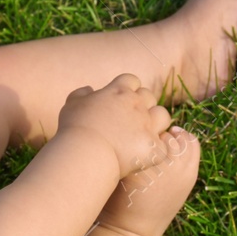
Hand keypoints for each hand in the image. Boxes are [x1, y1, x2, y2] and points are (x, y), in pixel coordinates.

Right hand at [56, 73, 175, 178]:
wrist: (86, 153)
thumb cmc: (75, 128)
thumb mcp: (72, 104)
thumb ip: (81, 94)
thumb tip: (89, 90)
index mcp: (119, 91)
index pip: (131, 80)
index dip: (126, 89)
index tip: (118, 101)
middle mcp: (137, 104)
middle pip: (149, 96)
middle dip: (141, 104)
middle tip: (129, 119)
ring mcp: (148, 125)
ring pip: (163, 115)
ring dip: (155, 121)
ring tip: (144, 133)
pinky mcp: (154, 147)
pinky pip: (165, 145)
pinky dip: (157, 150)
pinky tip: (147, 155)